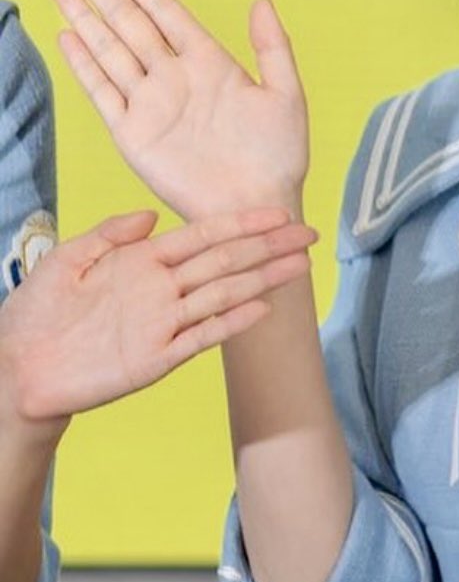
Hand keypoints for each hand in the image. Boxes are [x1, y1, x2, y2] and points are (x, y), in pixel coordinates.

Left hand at [0, 208, 316, 427]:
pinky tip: (262, 309)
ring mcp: (164, 323)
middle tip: (306, 234)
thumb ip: (108, 236)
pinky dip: (233, 323)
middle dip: (267, 247)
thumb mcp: (65, 260)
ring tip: (299, 267)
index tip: (277, 213)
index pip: (203, 236)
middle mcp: (161, 289)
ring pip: (223, 295)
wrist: (18, 368)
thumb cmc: (36, 314)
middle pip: (224, 261)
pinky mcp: (159, 357)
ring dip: (262, 280)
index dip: (240, 223)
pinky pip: (203, 336)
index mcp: (142, 262)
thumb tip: (152, 216)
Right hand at [51, 0, 308, 220]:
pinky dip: (85, 65)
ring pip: (110, 50)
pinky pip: (103, 92)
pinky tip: (69, 36)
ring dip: (84, 17)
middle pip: (129, 22)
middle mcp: (175, 77)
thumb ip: (273, 47)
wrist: (256, 207)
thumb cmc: (278, 158)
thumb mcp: (286, 96)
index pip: (165, 11)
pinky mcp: (134, 134)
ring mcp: (151, 103)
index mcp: (210, 62)